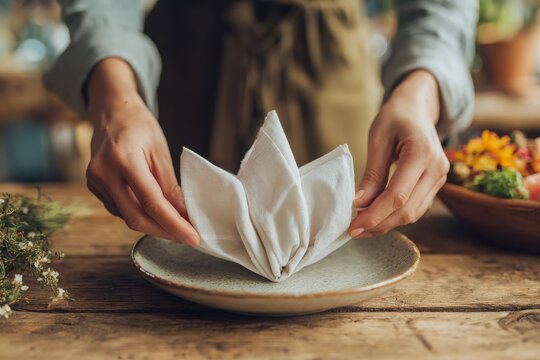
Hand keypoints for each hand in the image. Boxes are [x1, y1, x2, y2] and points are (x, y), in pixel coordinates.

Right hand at [85, 58, 198, 245]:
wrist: (112, 112)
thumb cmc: (140, 126)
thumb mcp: (161, 152)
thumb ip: (171, 187)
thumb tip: (186, 215)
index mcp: (123, 159)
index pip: (152, 202)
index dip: (174, 224)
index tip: (193, 238)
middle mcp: (103, 173)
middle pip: (136, 217)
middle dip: (164, 231)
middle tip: (188, 236)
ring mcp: (94, 181)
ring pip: (127, 216)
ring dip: (153, 224)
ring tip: (177, 224)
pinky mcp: (93, 187)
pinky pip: (120, 209)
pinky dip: (140, 214)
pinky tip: (155, 212)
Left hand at [349, 70, 448, 237]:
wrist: (417, 109)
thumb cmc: (395, 118)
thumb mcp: (377, 139)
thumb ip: (372, 172)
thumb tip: (360, 202)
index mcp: (422, 153)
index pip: (397, 195)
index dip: (374, 214)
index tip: (353, 225)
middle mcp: (437, 168)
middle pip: (407, 210)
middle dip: (379, 224)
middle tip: (353, 230)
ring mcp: (440, 178)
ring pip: (413, 213)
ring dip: (386, 224)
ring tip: (361, 226)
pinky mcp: (436, 184)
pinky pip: (416, 208)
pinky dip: (395, 216)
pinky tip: (376, 217)